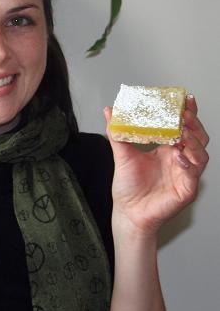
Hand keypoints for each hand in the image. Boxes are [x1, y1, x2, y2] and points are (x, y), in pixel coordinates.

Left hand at [103, 95, 208, 237]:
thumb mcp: (122, 154)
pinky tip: (178, 156)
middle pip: (198, 138)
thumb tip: (109, 111)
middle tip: (184, 114)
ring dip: (193, 141)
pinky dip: (189, 163)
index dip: (188, 113)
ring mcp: (185, 175)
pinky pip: (194, 175)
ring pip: (201, 155)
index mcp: (168, 150)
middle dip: (193, 124)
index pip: (183, 128)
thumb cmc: (128, 186)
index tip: (186, 99)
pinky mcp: (186, 190)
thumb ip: (117, 132)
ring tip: (182, 132)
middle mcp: (180, 160)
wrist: (127, 212)